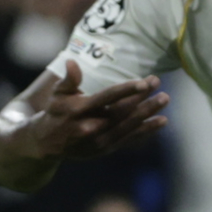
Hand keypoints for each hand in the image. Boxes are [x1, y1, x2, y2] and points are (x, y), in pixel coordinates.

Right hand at [17, 59, 168, 161]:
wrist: (46, 144)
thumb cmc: (55, 112)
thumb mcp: (57, 95)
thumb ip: (69, 80)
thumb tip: (71, 62)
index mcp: (79, 110)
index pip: (107, 98)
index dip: (127, 90)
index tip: (145, 82)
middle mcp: (90, 126)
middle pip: (122, 112)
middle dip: (142, 99)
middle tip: (159, 85)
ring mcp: (99, 141)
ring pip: (128, 126)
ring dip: (148, 114)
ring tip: (164, 100)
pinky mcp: (105, 149)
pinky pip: (129, 139)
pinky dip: (146, 131)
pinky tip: (161, 121)